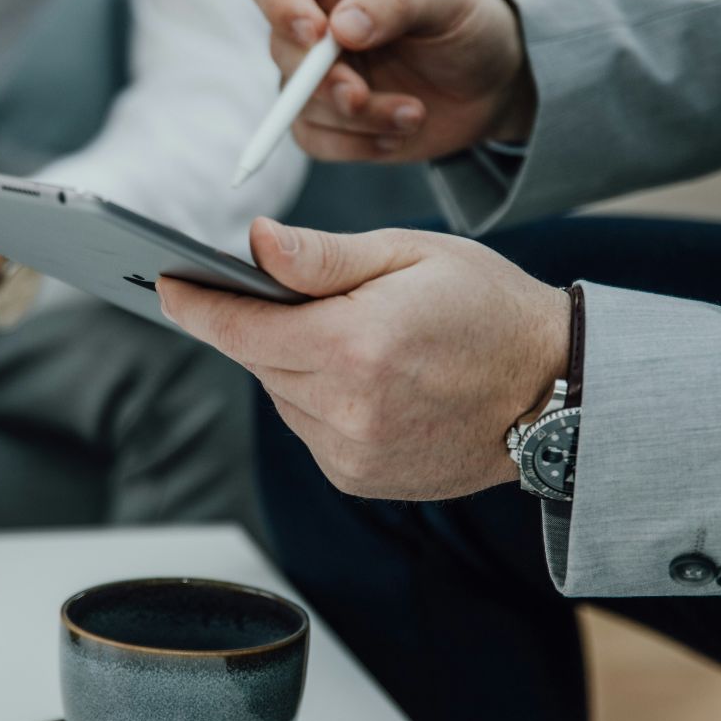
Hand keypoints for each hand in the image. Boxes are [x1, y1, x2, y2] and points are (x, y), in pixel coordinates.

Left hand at [157, 219, 568, 499]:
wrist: (555, 388)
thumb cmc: (488, 306)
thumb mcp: (410, 254)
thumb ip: (323, 255)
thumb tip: (254, 244)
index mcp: (354, 346)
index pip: (241, 329)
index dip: (197, 305)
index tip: (165, 284)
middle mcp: (346, 411)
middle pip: (259, 361)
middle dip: (263, 324)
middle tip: (292, 294)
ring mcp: (353, 453)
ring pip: (283, 396)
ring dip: (296, 364)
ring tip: (354, 336)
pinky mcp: (361, 477)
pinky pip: (310, 427)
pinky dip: (321, 398)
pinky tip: (368, 376)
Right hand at [248, 0, 535, 162]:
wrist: (492, 84)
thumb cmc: (468, 23)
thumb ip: (397, 1)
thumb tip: (341, 27)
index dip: (283, 7)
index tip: (318, 36)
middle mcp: (313, 19)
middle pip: (282, 50)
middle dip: (323, 81)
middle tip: (360, 96)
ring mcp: (315, 73)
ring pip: (299, 104)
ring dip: (357, 118)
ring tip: (415, 113)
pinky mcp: (327, 118)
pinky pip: (315, 140)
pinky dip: (357, 144)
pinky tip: (399, 132)